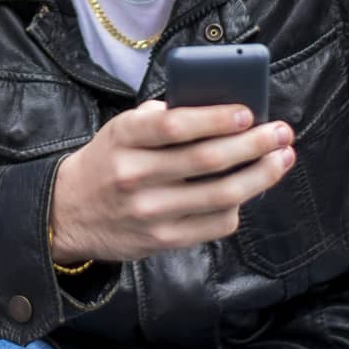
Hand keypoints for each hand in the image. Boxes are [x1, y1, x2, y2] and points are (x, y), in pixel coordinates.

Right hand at [49, 99, 295, 263]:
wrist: (68, 213)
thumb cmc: (108, 161)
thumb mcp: (121, 130)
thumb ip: (161, 117)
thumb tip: (219, 109)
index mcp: (123, 137)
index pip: (175, 125)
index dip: (216, 119)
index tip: (249, 112)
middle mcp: (134, 175)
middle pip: (207, 160)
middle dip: (253, 144)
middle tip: (281, 133)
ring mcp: (149, 212)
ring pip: (220, 195)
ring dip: (260, 176)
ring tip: (281, 159)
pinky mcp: (161, 240)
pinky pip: (214, 224)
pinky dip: (239, 206)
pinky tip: (251, 191)